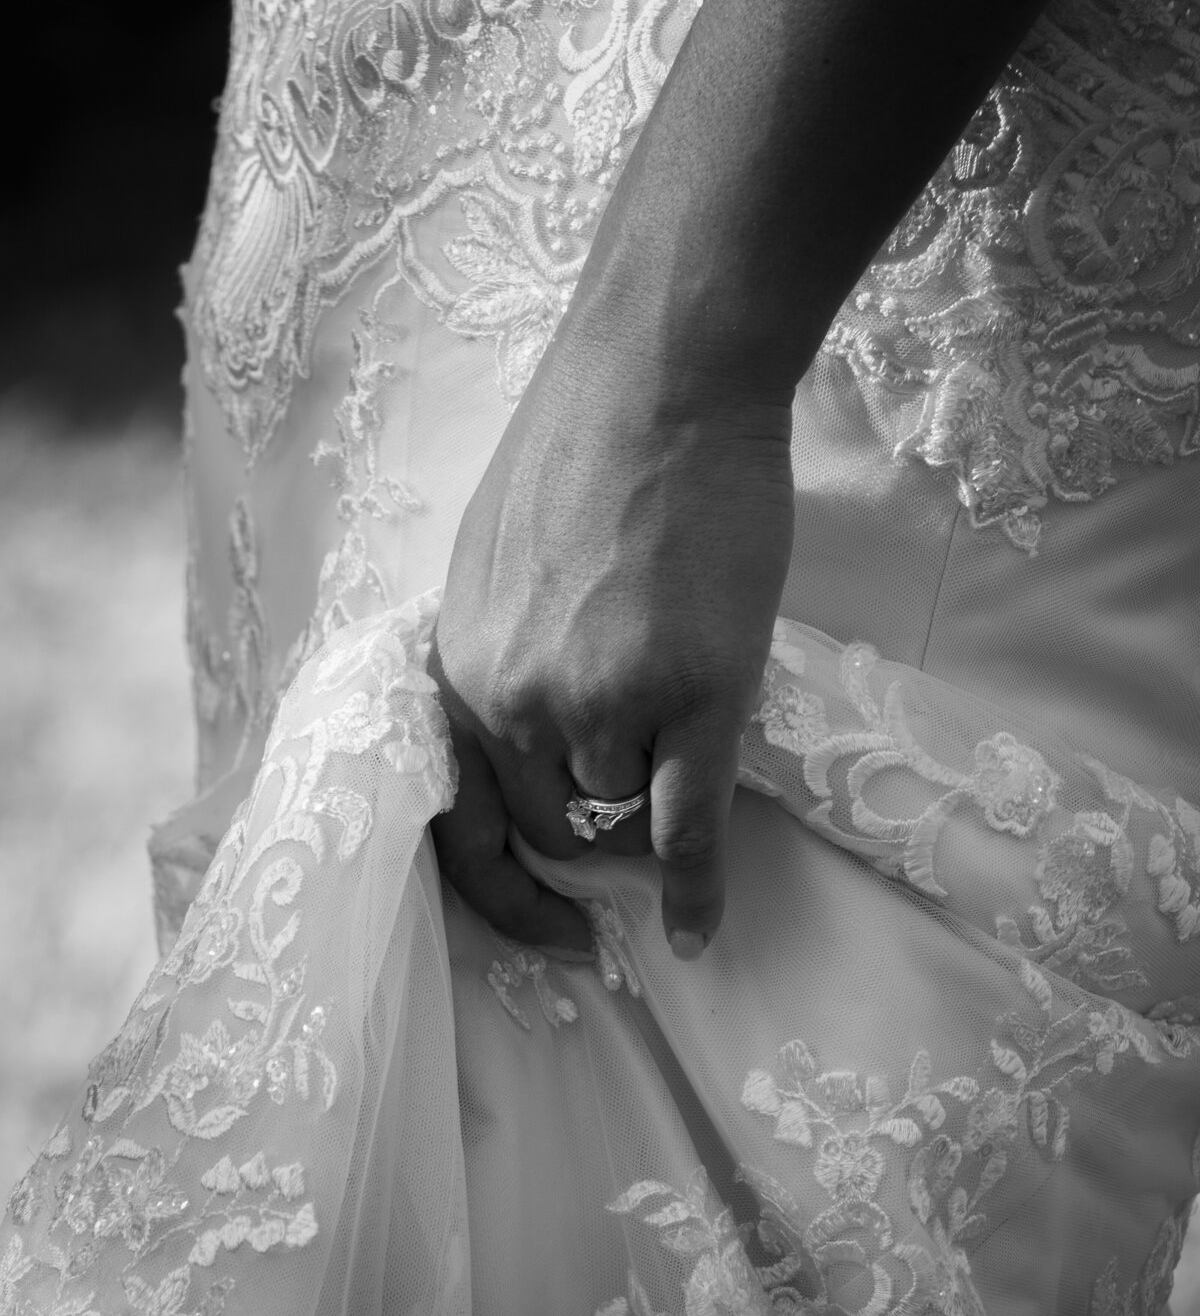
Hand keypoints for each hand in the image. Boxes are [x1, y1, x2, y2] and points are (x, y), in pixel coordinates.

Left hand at [430, 340, 794, 958]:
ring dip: (655, 772)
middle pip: (553, 823)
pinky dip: (697, 888)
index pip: (461, 820)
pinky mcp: (691, 699)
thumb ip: (499, 656)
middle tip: (640, 804)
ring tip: (686, 677)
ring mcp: (602, 706)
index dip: (502, 890)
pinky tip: (702, 931)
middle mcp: (512, 703)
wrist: (662, 384)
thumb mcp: (494, 565)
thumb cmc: (583, 451)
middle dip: (595, 825)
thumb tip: (530, 728)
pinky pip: (686, 828)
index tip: (545, 928)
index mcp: (457, 669)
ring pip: (625, 806)